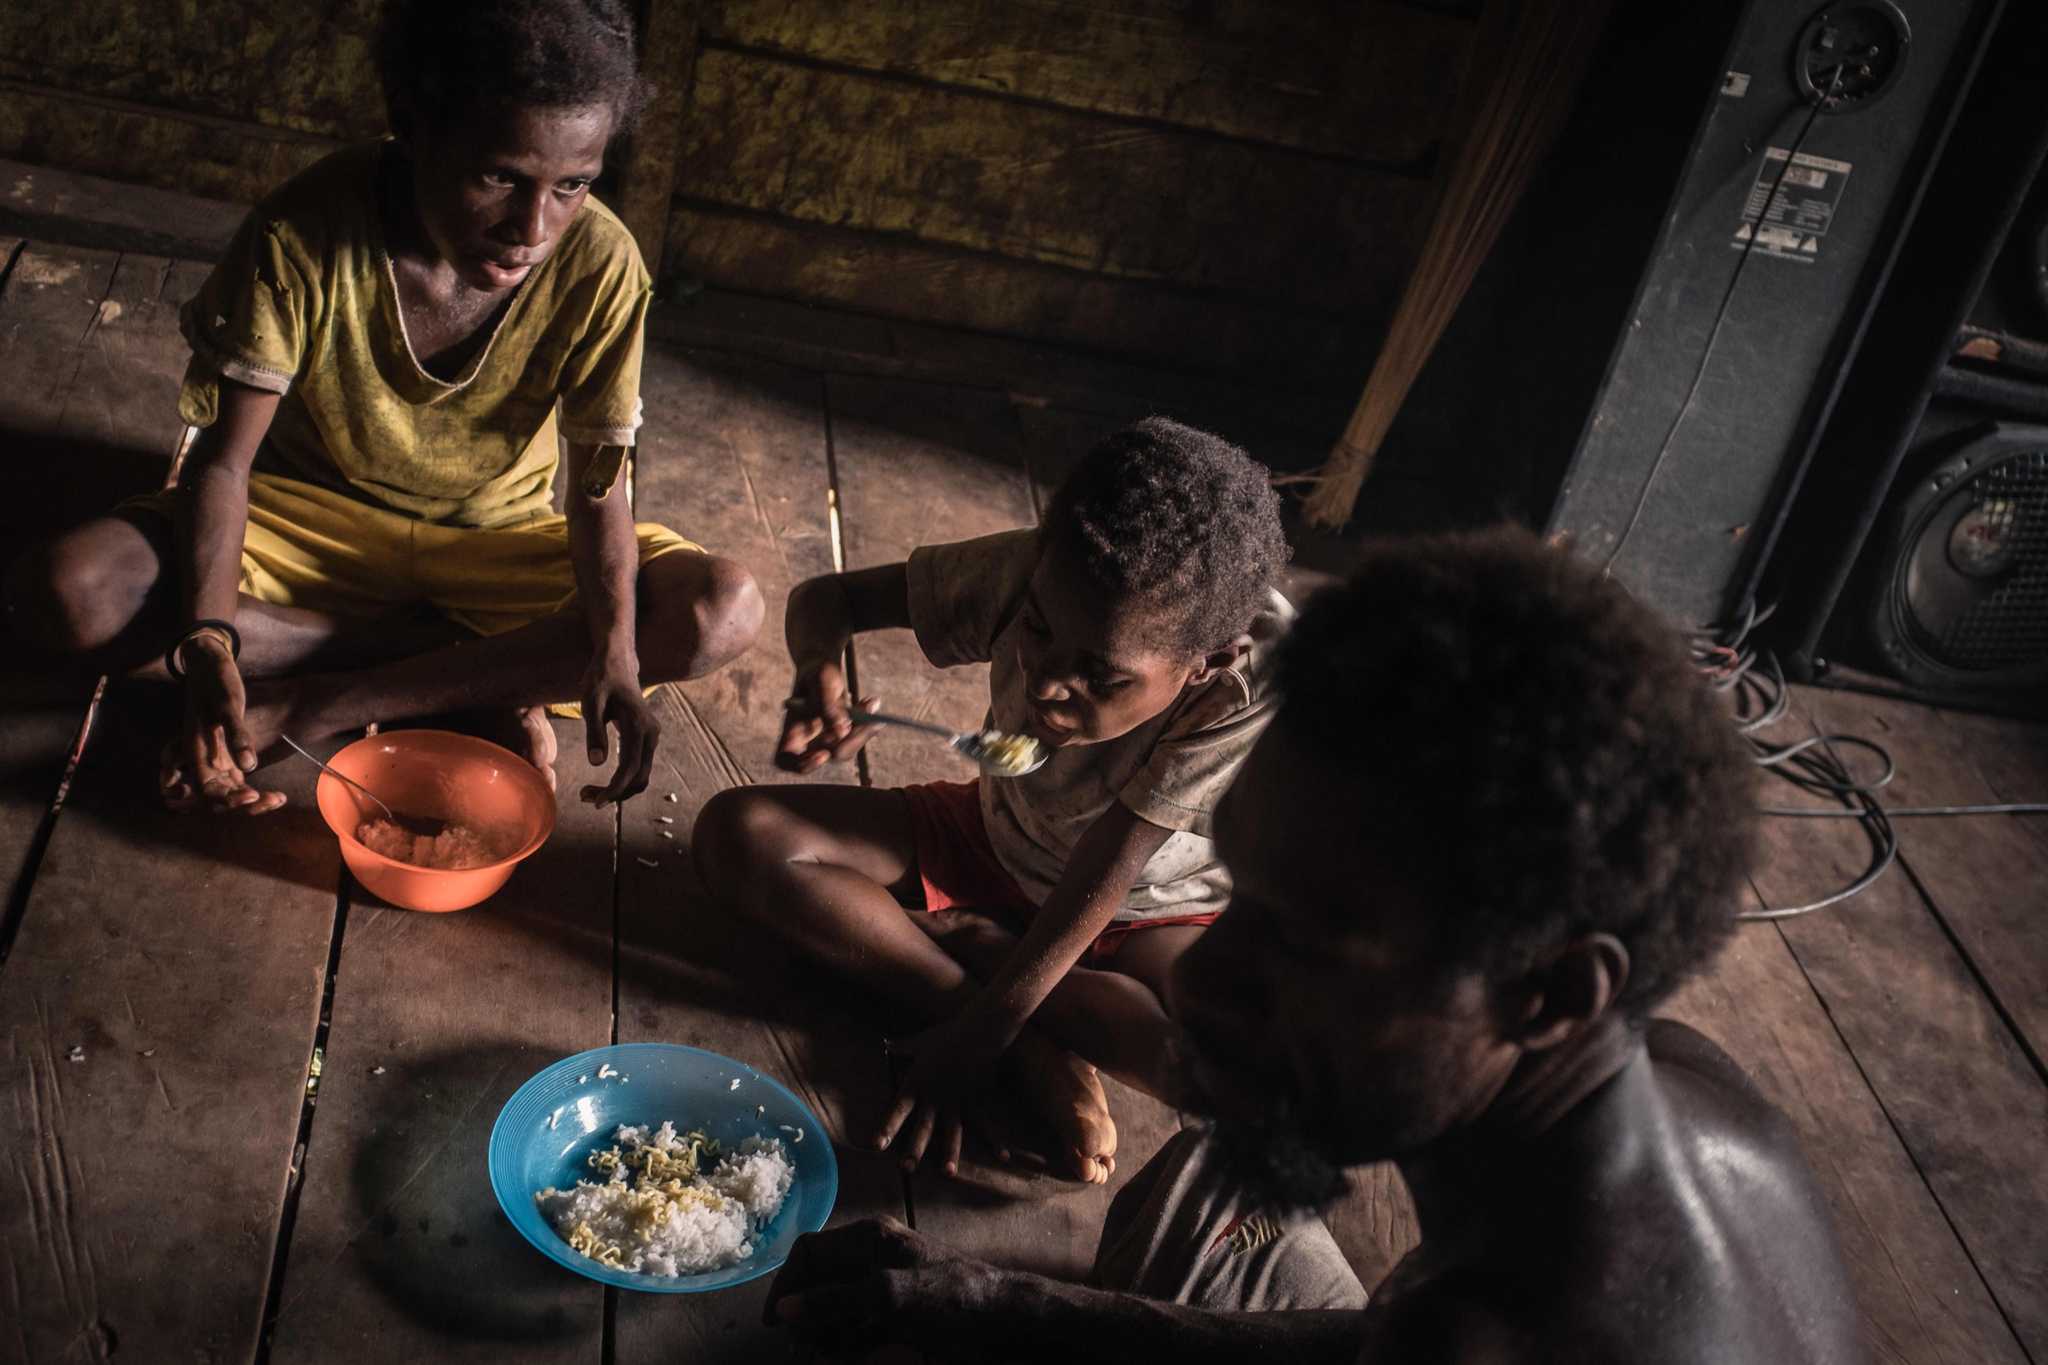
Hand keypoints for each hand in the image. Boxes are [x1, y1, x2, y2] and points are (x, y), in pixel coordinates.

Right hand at [161, 634, 282, 814]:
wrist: (210, 665)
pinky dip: (253, 793)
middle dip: (243, 805)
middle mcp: (202, 760)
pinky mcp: (227, 756)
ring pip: (228, 793)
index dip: (227, 798)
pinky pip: (237, 784)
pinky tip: (278, 795)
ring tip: (279, 799)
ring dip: (251, 803)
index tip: (254, 794)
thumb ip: (237, 735)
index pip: (206, 789)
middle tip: (275, 799)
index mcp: (195, 751)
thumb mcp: (227, 705)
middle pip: (217, 797)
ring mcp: (215, 760)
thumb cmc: (216, 683)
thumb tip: (249, 766)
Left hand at [578, 647, 659, 805]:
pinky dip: (623, 779)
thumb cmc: (601, 680)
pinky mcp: (647, 738)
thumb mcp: (591, 703)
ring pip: (641, 775)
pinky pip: (639, 766)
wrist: (617, 662)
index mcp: (639, 726)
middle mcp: (651, 734)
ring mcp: (652, 736)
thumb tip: (597, 763)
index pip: (630, 768)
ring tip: (590, 793)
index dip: (614, 789)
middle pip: (639, 777)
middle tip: (585, 797)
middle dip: (615, 793)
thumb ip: (595, 733)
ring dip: (619, 789)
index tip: (595, 802)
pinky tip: (603, 782)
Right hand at [765, 1217, 1001, 1359]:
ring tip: (818, 1355)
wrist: (1004, 1320)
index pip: (810, 1253)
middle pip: (819, 1284)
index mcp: (869, 1238)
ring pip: (834, 1310)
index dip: (787, 1284)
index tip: (776, 1323)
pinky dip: (844, 1342)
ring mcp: (883, 1288)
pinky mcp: (895, 1315)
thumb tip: (786, 1310)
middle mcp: (871, 1258)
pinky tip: (843, 1355)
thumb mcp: (889, 1297)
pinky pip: (856, 1327)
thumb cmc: (951, 1297)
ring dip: (822, 1334)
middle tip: (798, 1349)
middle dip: (804, 1316)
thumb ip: (836, 1301)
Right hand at [776, 657, 878, 773]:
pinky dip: (868, 725)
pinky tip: (871, 702)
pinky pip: (856, 738)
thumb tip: (841, 731)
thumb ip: (825, 704)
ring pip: (845, 750)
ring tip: (871, 701)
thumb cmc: (816, 672)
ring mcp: (823, 742)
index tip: (823, 754)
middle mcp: (804, 741)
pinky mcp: (841, 737)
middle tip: (868, 721)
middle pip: (825, 756)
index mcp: (788, 730)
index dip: (802, 764)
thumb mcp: (820, 679)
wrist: (823, 668)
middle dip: (848, 740)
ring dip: (862, 729)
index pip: (784, 760)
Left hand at [876, 1015, 1007, 1175]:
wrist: (977, 1031)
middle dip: (914, 1149)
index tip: (876, 1145)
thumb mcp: (919, 1042)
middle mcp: (935, 1097)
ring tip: (949, 1173)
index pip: (898, 1110)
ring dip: (950, 1153)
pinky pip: (985, 1124)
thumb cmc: (946, 1035)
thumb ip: (901, 1047)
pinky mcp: (976, 1100)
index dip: (887, 1128)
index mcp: (917, 1084)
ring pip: (952, 1132)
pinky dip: (995, 1140)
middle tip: (906, 1169)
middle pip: (923, 1128)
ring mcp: (957, 1101)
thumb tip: (886, 1044)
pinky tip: (1003, 1156)